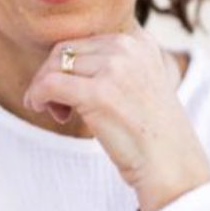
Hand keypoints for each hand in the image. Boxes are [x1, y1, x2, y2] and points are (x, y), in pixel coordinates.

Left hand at [23, 25, 209, 210]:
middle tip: (55, 104)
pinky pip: (49, 84)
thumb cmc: (149, 132)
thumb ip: (109, 63)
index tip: (68, 91)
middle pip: (65, 50)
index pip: (83, 41)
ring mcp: (114, 69)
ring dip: (44, 88)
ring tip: (57, 112)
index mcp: (138, 41)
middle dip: (51, 75)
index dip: (67, 65)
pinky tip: (39, 107)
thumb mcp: (137, 82)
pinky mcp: (99, 93)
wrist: (172, 169)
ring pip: (54, 66)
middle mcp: (128, 48)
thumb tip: (57, 57)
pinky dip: (36, 95)